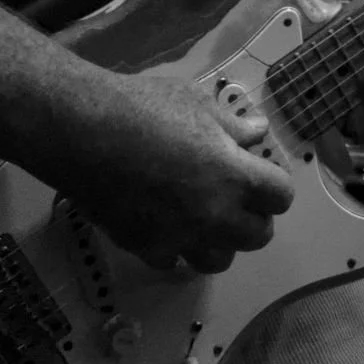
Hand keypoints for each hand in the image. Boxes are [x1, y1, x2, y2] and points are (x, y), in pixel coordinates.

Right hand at [55, 72, 294, 273]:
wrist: (83, 132)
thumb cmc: (144, 108)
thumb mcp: (197, 103)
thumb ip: (233, 125)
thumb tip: (259, 130)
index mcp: (234, 176)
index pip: (281, 197)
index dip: (274, 185)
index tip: (260, 173)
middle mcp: (213, 215)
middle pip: (258, 236)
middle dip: (255, 217)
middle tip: (238, 198)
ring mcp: (178, 237)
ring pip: (218, 260)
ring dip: (220, 241)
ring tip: (206, 217)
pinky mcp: (143, 247)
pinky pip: (173, 260)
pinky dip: (176, 247)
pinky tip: (166, 224)